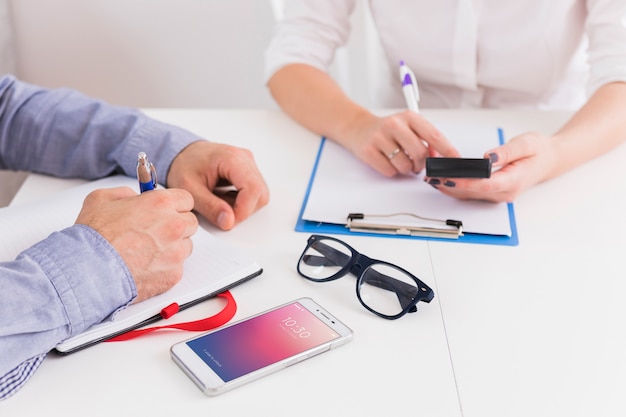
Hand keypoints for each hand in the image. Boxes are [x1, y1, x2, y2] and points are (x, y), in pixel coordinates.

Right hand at [75, 186, 197, 302]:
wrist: (89, 271)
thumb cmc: (94, 238)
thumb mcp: (101, 199)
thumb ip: (125, 193)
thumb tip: (134, 196)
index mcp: (161, 204)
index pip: (186, 199)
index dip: (175, 205)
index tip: (169, 210)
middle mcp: (174, 226)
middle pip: (190, 223)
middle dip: (176, 225)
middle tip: (157, 232)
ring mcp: (176, 252)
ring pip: (186, 246)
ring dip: (173, 247)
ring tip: (148, 252)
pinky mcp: (174, 274)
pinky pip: (177, 267)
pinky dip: (165, 268)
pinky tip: (146, 267)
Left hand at [166, 141, 269, 229]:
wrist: (181, 154)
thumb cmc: (183, 165)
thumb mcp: (189, 189)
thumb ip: (210, 207)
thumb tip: (229, 222)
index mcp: (232, 158)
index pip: (253, 189)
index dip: (243, 211)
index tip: (228, 221)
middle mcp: (245, 159)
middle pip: (260, 193)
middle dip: (243, 210)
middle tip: (220, 212)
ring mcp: (249, 164)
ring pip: (259, 195)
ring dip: (241, 206)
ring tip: (219, 201)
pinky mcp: (248, 171)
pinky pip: (254, 193)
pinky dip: (240, 201)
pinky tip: (223, 197)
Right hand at [344, 111, 459, 176]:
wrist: (358, 128)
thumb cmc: (388, 130)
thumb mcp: (409, 127)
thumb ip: (426, 139)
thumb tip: (439, 156)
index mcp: (409, 117)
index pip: (434, 135)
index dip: (448, 150)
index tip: (455, 160)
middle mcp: (395, 124)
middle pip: (420, 154)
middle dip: (421, 164)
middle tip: (417, 164)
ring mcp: (380, 138)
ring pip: (405, 166)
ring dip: (406, 169)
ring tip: (400, 160)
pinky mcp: (369, 151)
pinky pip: (389, 171)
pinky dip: (392, 171)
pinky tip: (387, 161)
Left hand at [425, 131, 557, 202]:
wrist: (549, 160)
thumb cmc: (538, 151)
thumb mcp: (526, 144)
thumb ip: (506, 151)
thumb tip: (487, 157)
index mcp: (513, 181)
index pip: (485, 184)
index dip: (464, 182)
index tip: (447, 176)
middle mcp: (503, 193)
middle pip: (471, 192)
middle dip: (449, 183)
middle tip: (430, 173)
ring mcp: (496, 196)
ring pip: (467, 194)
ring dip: (448, 185)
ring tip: (430, 174)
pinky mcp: (491, 193)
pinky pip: (469, 192)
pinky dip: (454, 185)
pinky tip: (441, 177)